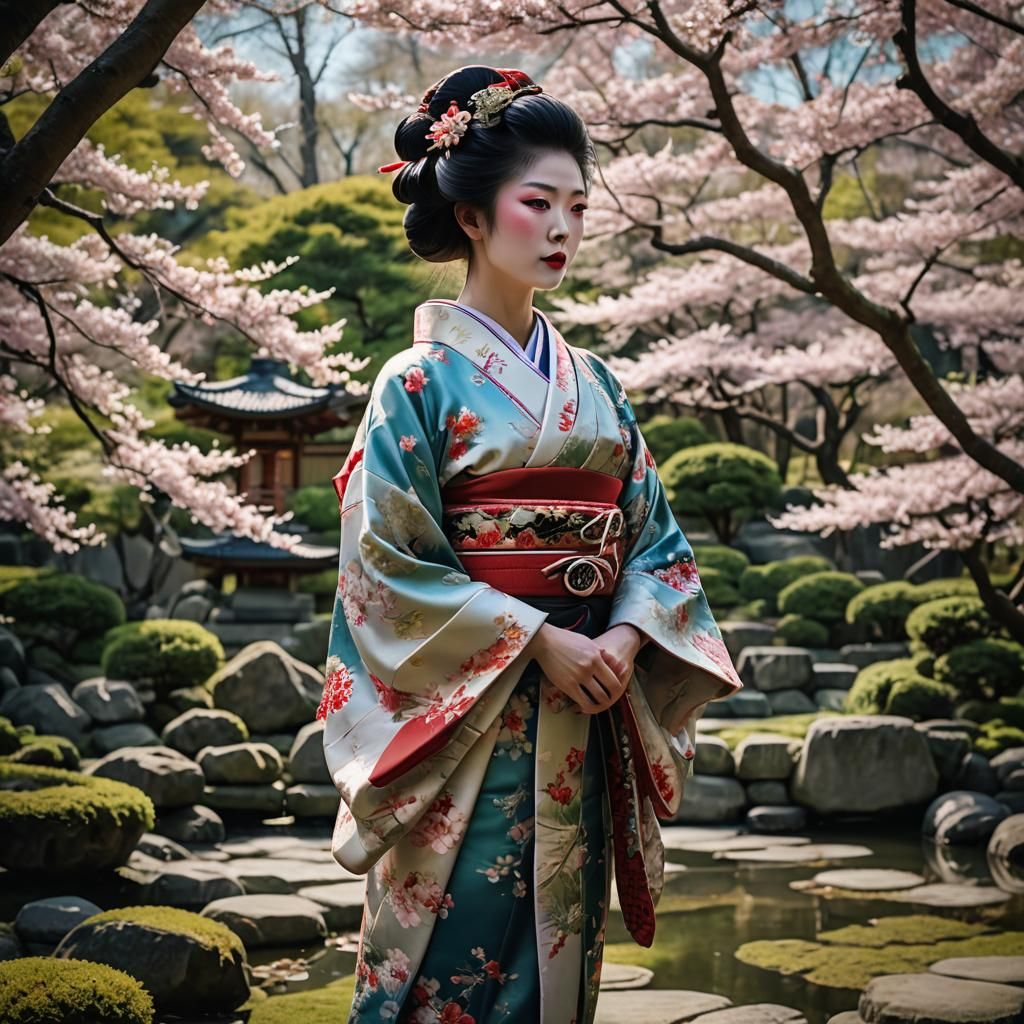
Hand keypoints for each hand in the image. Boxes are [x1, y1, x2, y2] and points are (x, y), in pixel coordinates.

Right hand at [525, 623, 641, 714]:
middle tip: (608, 701)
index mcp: (597, 657)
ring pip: (597, 698)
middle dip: (610, 699)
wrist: (545, 641)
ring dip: (600, 705)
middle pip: (608, 691)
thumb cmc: (565, 640)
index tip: (614, 692)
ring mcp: (578, 677)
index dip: (617, 689)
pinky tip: (584, 707)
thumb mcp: (587, 642)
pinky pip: (582, 701)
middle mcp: (590, 668)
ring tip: (598, 705)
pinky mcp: (567, 685)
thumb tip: (609, 660)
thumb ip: (599, 652)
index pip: (614, 679)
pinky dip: (586, 707)